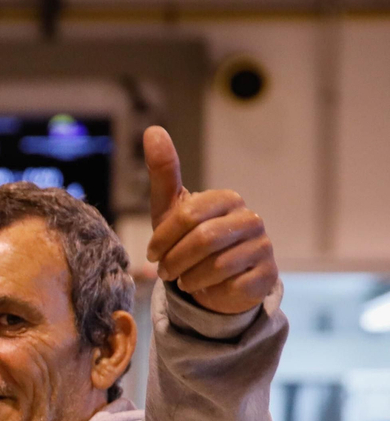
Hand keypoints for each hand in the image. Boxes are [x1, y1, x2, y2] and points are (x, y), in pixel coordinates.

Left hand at [144, 126, 277, 314]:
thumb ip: (164, 172)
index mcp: (226, 200)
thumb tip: (153, 130)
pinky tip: (209, 289)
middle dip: (175, 260)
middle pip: (203, 240)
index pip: (188, 215)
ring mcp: (263, 246)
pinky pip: (234, 286)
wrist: (214, 281)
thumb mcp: (170, 209)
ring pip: (218, 266)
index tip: (152, 254)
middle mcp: (250, 219)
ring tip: (183, 281)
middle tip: (165, 272)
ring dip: (191, 278)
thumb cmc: (187, 241)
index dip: (164, 238)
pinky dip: (212, 291)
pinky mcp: (268, 275)